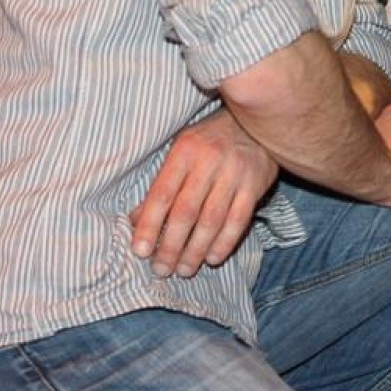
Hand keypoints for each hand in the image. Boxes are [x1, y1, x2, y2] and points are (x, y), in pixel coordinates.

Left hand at [131, 108, 278, 277]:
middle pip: (186, 211)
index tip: (140, 251)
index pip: (162, 194)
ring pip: (212, 219)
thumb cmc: (210, 140)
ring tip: (184, 269)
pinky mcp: (256, 183)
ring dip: (196, 250)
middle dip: (171, 246)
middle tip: (162, 269)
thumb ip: (161, 186)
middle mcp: (209, 160)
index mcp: (185, 151)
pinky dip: (225, 242)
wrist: (256, 121)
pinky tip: (212, 258)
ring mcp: (235, 172)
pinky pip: (239, 219)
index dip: (148, 225)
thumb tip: (134, 222)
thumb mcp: (182, 153)